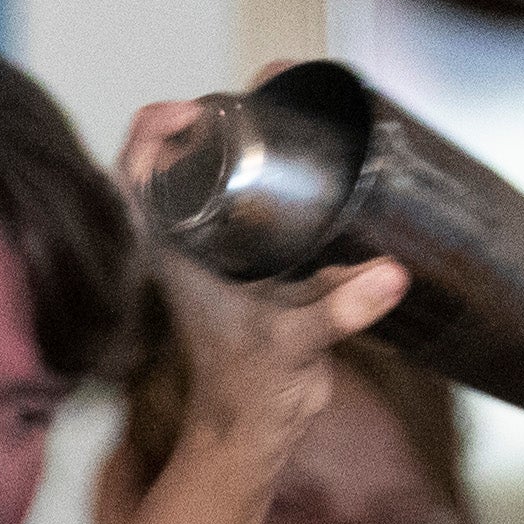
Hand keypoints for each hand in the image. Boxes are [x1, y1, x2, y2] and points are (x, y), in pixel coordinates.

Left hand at [116, 100, 407, 477]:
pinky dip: (276, 176)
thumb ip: (338, 310)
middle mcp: (191, 241)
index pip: (134, 169)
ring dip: (243, 140)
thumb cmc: (250, 389)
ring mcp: (221, 251)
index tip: (197, 109)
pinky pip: (256, 204)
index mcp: (176, 249)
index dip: (155, 127)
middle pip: (180, 158)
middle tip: (258, 94)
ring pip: (218, 176)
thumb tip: (389, 277)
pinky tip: (311, 158)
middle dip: (212, 118)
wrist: (255, 430)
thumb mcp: (293, 343)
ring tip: (283, 107)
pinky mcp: (256, 264)